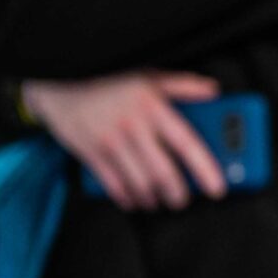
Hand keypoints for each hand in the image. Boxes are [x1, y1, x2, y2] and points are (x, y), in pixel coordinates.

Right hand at [22, 72, 227, 209]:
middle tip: (183, 200)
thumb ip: (182, 85)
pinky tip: (133, 200)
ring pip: (139, 183)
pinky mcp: (89, 152)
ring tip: (159, 202)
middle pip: (163, 172)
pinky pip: (112, 184)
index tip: (217, 188)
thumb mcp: (148, 75)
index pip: (187, 143)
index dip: (205, 169)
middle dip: (177, 194)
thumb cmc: (109, 78)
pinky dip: (126, 197)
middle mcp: (133, 126)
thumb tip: (213, 91)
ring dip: (152, 199)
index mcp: (153, 107)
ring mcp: (110, 141)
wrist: (59, 77)